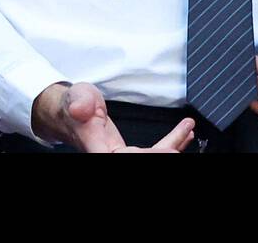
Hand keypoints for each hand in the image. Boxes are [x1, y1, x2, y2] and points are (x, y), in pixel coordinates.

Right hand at [32, 81, 194, 151]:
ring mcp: (120, 154)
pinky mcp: (129, 150)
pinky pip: (154, 149)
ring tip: (188, 132)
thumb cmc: (71, 104)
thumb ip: (78, 103)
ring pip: (151, 155)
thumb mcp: (75, 97)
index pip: (121, 157)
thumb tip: (80, 109)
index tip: (168, 151)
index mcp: (96, 147)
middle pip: (141, 159)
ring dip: (173, 146)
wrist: (69, 109)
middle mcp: (109, 154)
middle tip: (179, 147)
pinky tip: (185, 134)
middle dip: (162, 154)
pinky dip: (172, 141)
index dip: (146, 156)